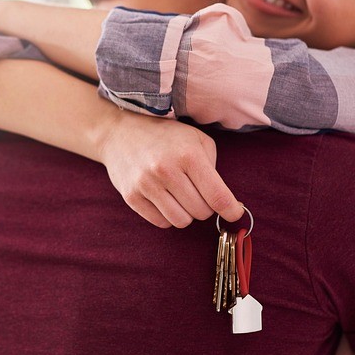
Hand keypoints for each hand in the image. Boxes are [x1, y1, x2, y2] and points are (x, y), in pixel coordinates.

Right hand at [96, 113, 242, 227]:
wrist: (120, 132)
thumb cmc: (165, 136)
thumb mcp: (196, 139)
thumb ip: (213, 168)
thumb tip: (226, 203)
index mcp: (188, 155)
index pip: (218, 196)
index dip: (231, 210)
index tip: (235, 213)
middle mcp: (166, 170)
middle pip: (201, 212)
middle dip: (206, 207)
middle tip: (198, 194)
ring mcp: (146, 184)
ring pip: (181, 221)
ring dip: (187, 214)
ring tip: (181, 198)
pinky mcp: (131, 196)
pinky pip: (161, 222)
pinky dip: (167, 216)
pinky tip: (164, 200)